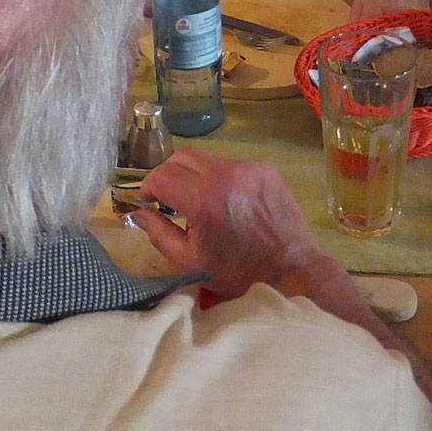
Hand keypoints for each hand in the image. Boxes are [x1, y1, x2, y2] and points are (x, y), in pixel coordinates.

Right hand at [134, 150, 345, 301]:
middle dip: (168, 175)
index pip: (161, 175)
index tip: (148, 200)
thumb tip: (139, 212)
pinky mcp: (265, 168)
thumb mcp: (190, 261)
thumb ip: (159, 233)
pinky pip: (231, 165)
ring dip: (195, 176)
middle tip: (168, 198)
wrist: (292, 269)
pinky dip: (221, 179)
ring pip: (206, 159)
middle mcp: (225, 173)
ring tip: (201, 203)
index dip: (148, 187)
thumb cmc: (238, 273)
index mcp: (204, 199)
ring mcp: (248, 167)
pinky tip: (228, 202)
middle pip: (181, 157)